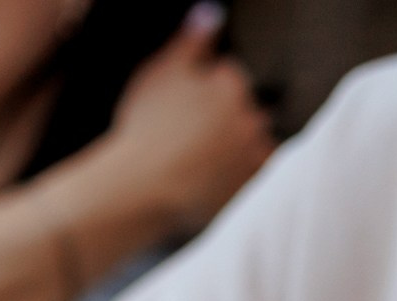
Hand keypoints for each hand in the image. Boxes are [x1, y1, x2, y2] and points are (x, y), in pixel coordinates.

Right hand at [93, 3, 273, 238]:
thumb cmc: (146, 127)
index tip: (183, 109)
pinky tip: (216, 174)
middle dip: (223, 117)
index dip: (205, 91)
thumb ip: (192, 40)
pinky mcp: (250, 182)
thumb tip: (213, 11)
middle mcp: (250, 114)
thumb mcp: (161, 73)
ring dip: (236, 143)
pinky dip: (242, 170)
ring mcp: (252, 150)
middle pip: (242, 108)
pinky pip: (255, 171)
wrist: (141, 188)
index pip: (227, 78)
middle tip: (188, 135)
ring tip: (201, 157)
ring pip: (252, 138)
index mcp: (230, 84)